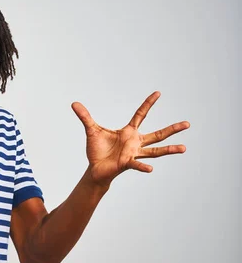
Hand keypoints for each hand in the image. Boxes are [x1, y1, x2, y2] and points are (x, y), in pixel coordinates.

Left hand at [72, 91, 189, 186]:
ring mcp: (133, 153)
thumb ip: (85, 117)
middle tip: (188, 123)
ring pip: (155, 150)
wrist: (95, 169)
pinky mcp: (127, 163)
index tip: (158, 93)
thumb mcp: (91, 130)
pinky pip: (137, 165)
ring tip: (183, 148)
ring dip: (169, 149)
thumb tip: (74, 103)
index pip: (141, 114)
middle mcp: (135, 142)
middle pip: (157, 134)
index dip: (148, 104)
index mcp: (128, 132)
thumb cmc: (97, 150)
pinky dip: (142, 167)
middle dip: (172, 129)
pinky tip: (150, 169)